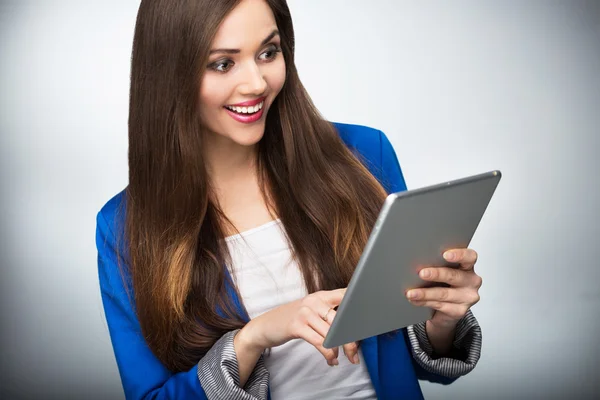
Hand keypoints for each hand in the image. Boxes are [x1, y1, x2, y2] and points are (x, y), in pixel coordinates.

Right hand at [239, 288, 359, 365]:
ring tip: (339, 358)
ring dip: (339, 350)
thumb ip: (330, 314)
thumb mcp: (312, 310)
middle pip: (342, 320)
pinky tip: (331, 360)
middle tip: (354, 355)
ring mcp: (305, 312)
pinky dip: (328, 354)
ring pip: (332, 333)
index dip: (360, 302)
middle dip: (351, 340)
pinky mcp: (297, 326)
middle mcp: (315, 301)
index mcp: (321, 295)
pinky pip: (320, 342)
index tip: (372, 315)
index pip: (346, 295)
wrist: (266, 325)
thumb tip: (353, 328)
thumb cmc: (293, 319)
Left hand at [406, 248, 481, 327]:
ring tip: (411, 292)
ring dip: (425, 293)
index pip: (469, 257)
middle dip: (436, 274)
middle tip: (421, 273)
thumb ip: (436, 264)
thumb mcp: (442, 271)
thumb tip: (417, 262)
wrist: (446, 310)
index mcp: (468, 266)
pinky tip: (415, 300)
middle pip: (454, 275)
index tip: (445, 255)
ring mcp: (467, 297)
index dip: (459, 255)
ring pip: (444, 293)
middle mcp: (471, 281)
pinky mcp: (459, 311)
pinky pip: (440, 305)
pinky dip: (425, 302)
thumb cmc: (443, 283)